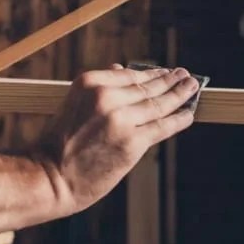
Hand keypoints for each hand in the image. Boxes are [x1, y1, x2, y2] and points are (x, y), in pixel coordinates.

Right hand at [34, 65, 198, 214]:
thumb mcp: (74, 104)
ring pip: (158, 104)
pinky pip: (162, 127)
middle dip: (170, 81)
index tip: (165, 72)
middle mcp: (106, 96)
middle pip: (147, 87)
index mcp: (90, 82)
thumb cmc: (60, 142)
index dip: (152, 74)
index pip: (130, 74)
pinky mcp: (132, 142)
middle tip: (186, 76)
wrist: (50, 176)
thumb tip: (121, 67)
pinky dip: (178, 120)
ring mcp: (121, 119)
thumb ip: (100, 88)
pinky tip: (188, 114)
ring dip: (180, 95)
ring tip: (192, 88)